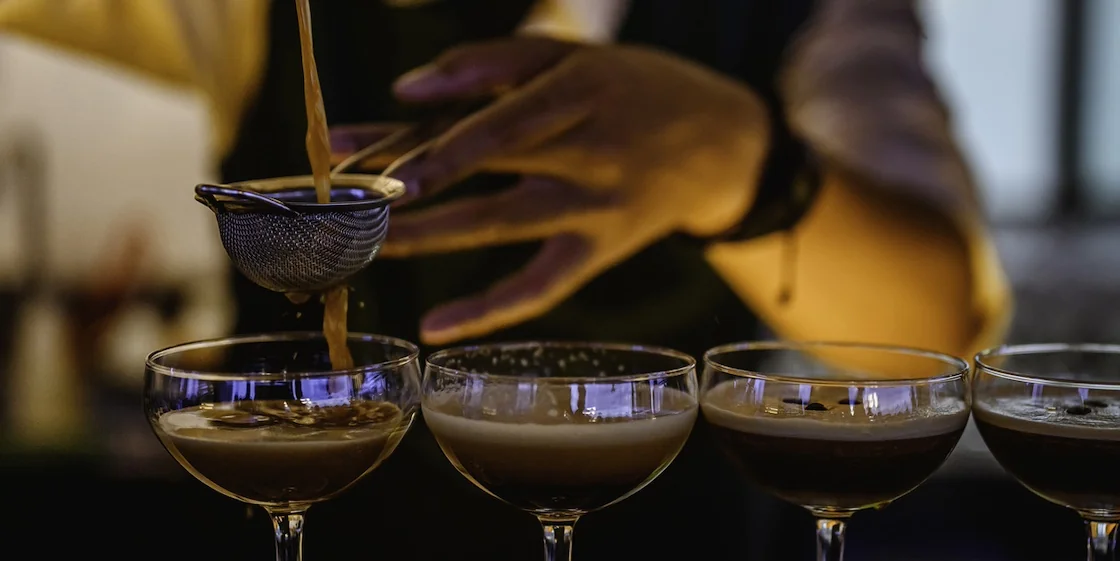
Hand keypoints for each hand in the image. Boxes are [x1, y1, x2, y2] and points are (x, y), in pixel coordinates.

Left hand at [333, 38, 770, 344]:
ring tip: (363, 246)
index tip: (351, 150)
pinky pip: (543, 286)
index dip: (423, 138)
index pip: (488, 119)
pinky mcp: (601, 250)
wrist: (725, 144)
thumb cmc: (638, 89)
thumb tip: (408, 90)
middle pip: (482, 167)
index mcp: (580, 91)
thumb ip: (494, 60)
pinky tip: (434, 328)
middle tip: (340, 200)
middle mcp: (589, 151)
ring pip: (499, 225)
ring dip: (428, 236)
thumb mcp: (579, 55)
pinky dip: (490, 308)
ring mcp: (596, 207)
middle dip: (406, 181)